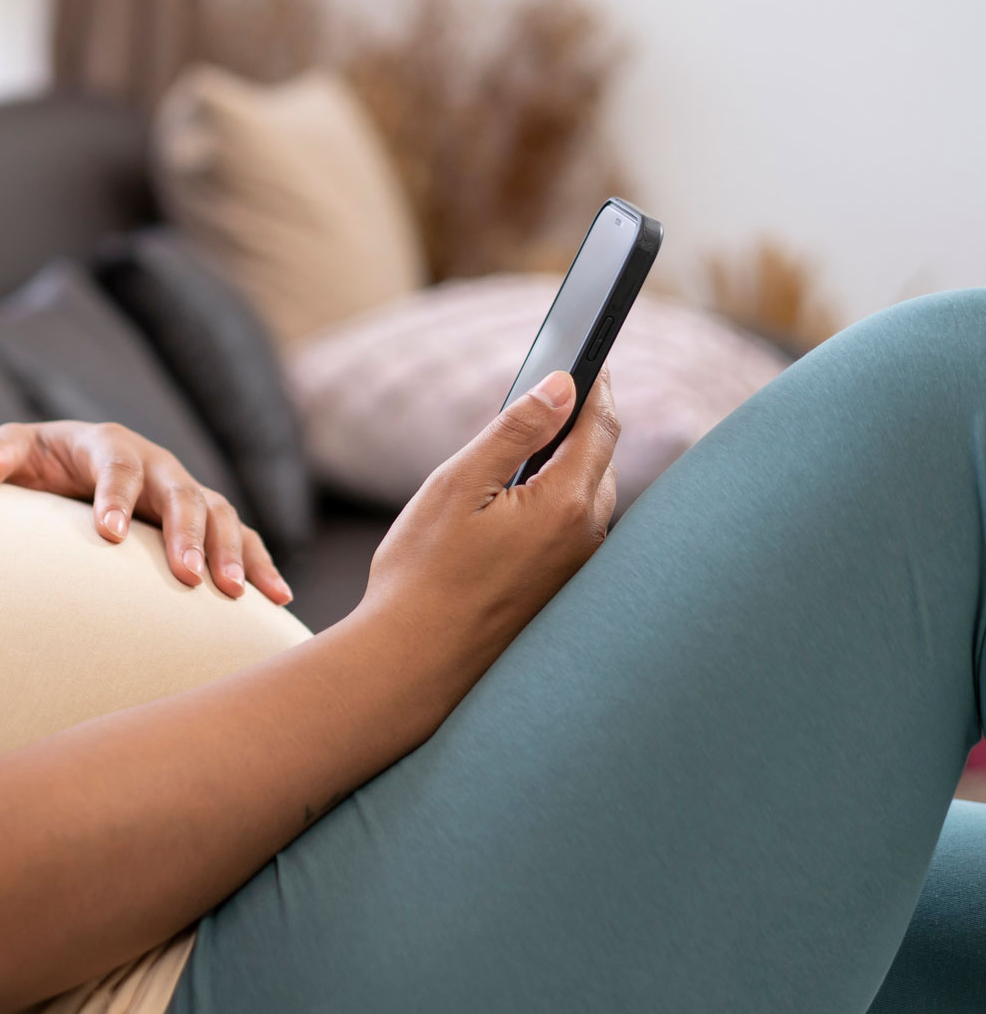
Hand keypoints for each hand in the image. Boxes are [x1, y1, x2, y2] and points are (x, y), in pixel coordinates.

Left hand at [0, 420, 292, 603]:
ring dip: (229, 552)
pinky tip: (277, 598)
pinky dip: (261, 563)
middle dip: (187, 534)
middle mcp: (156, 464)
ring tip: (232, 593)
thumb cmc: (41, 461)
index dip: (115, 497)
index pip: (116, 466)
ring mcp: (184, 490)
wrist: (71, 464)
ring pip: (220, 514)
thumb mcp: (16, 450)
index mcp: (109, 444)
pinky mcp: (203, 519)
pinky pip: (242, 537)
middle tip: (188, 577)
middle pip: (181, 493)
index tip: (110, 534)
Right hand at [357, 368, 619, 671]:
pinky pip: (576, 527)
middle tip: (560, 388)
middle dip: (585, 420)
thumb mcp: (460, 484)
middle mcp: (586, 537)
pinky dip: (561, 497)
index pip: (600, 425)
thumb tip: (562, 385)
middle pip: (601, 459)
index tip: (590, 353)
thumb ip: (515, 430)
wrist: (413, 660)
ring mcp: (577, 568)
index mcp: (565, 503)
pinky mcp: (561, 590)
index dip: (595, 384)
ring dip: (573, 461)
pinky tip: (524, 498)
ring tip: (538, 438)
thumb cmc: (424, 572)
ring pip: (590, 495)